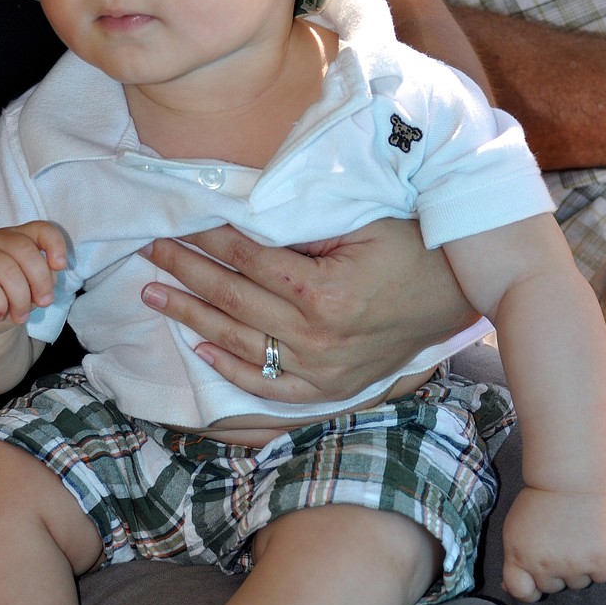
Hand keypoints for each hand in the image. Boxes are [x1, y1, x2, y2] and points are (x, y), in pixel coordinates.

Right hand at [0, 222, 67, 340]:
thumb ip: (43, 277)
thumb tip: (51, 273)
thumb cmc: (6, 299)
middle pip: (26, 251)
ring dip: (20, 300)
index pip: (41, 229)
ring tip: (20, 315)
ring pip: (8, 271)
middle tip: (43, 303)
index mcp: (17, 238)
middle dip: (41, 281)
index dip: (55, 244)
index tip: (60, 266)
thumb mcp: (32, 288)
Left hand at [141, 219, 476, 403]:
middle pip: (233, 299)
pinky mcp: (328, 388)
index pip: (247, 259)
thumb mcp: (362, 223)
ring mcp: (321, 370)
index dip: (207, 238)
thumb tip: (240, 216)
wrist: (458, 295)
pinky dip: (229, 368)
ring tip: (152, 294)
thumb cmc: (411, 247)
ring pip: (238, 342)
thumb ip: (303, 225)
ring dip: (189, 316)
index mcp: (324, 294)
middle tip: (147, 250)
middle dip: (183, 271)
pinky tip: (196, 347)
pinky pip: (267, 386)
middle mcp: (317, 339)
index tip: (176, 221)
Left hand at [502, 486, 605, 602]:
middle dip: (556, 571)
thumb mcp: (514, 529)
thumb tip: (508, 587)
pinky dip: (601, 563)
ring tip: (576, 538)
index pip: (520, 592)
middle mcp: (543, 565)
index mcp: (518, 556)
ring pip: (578, 584)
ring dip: (579, 568)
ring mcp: (572, 565)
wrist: (570, 480)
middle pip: (552, 588)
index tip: (535, 580)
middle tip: (560, 542)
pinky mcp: (599, 560)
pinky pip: (602, 576)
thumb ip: (514, 559)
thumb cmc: (540, 502)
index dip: (529, 589)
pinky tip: (593, 541)